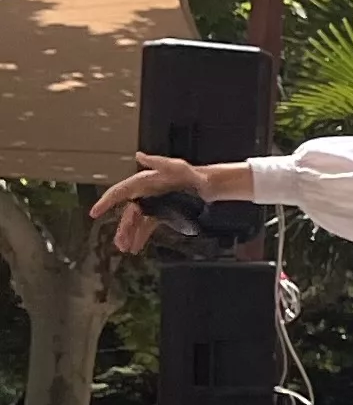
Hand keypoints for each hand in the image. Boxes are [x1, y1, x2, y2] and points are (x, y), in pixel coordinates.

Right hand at [90, 152, 211, 254]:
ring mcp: (151, 204)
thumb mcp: (176, 167)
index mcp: (142, 183)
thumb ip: (157, 162)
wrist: (207, 185)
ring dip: (130, 235)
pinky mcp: (160, 213)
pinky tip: (136, 246)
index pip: (119, 192)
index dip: (105, 202)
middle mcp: (144, 194)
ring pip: (136, 222)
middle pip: (128, 213)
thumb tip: (139, 155)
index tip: (94, 213)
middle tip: (119, 243)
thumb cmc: (191, 174)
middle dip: (123, 228)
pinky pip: (147, 226)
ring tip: (127, 249)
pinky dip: (141, 236)